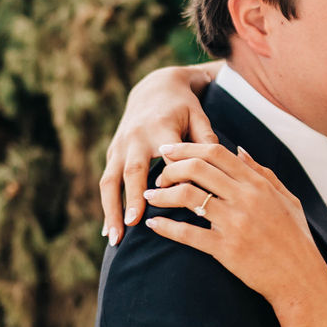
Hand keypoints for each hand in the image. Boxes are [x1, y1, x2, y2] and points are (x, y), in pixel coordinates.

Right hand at [100, 65, 218, 245]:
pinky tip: (109, 232)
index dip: (170, 178)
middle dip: (131, 198)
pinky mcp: (113, 153)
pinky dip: (107, 208)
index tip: (172, 201)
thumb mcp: (199, 117)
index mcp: (161, 128)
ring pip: (110, 181)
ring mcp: (120, 147)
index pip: (167, 158)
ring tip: (114, 239)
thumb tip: (219, 167)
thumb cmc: (184, 107)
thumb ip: (207, 141)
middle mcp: (136, 138)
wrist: (154, 88)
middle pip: (132, 171)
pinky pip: (106, 184)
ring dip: (111, 211)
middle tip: (133, 224)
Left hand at [143, 142, 325, 307]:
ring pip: (187, 196)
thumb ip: (263, 173)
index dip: (186, 147)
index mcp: (259, 185)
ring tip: (151, 197)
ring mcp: (235, 224)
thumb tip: (239, 150)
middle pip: (196, 169)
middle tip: (158, 176)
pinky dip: (166, 227)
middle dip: (170, 168)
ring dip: (162, 194)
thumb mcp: (287, 199)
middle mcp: (245, 199)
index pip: (216, 152)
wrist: (300, 279)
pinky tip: (154, 224)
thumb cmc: (296, 239)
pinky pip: (188, 234)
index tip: (168, 151)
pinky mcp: (226, 250)